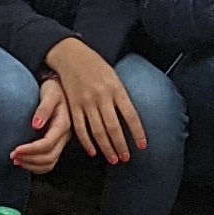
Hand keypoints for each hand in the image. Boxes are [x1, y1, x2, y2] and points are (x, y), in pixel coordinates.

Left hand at [11, 77, 75, 172]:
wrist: (60, 88)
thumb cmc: (54, 89)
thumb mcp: (50, 94)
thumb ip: (44, 108)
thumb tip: (36, 125)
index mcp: (63, 124)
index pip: (47, 144)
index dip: (31, 150)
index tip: (15, 150)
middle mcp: (64, 136)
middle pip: (49, 157)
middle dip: (30, 159)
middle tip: (12, 156)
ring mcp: (61, 141)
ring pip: (50, 163)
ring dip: (32, 165)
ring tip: (16, 161)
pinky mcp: (57, 144)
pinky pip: (49, 162)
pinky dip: (37, 166)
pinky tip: (25, 162)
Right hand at [45, 39, 147, 162]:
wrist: (70, 55)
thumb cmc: (95, 65)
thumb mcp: (114, 76)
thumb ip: (121, 96)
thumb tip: (131, 118)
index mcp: (116, 88)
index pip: (130, 115)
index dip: (138, 132)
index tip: (143, 146)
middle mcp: (101, 96)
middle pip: (113, 127)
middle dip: (121, 146)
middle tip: (126, 158)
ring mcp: (86, 102)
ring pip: (97, 131)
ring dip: (106, 148)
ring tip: (113, 159)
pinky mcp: (73, 106)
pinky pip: (80, 128)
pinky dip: (86, 142)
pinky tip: (93, 151)